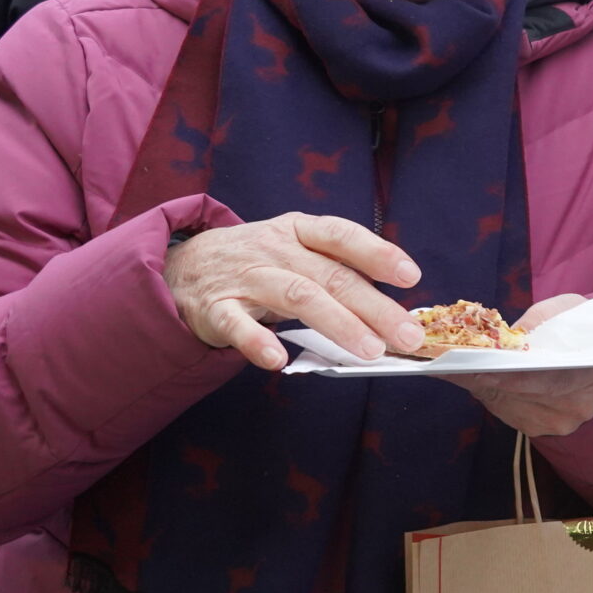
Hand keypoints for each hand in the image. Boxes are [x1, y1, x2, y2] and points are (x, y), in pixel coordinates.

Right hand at [162, 212, 421, 369]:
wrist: (181, 268)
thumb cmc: (257, 262)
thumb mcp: (295, 251)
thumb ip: (336, 272)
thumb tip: (390, 310)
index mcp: (299, 231)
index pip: (342, 236)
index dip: (378, 253)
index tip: (411, 277)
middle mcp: (275, 249)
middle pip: (331, 276)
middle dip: (375, 308)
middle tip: (407, 336)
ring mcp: (245, 277)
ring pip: (296, 296)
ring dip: (337, 323)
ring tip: (369, 350)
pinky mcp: (217, 308)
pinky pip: (238, 325)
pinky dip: (258, 342)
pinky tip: (279, 361)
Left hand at [437, 294, 592, 438]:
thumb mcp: (569, 312)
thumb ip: (533, 325)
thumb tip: (497, 338)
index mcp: (575, 378)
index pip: (522, 380)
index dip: (485, 373)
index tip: (455, 364)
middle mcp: (564, 410)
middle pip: (504, 395)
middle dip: (475, 376)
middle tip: (446, 361)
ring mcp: (554, 424)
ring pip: (502, 406)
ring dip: (482, 386)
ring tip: (462, 367)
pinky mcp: (545, 430)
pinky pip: (509, 412)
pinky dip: (495, 395)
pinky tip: (487, 379)